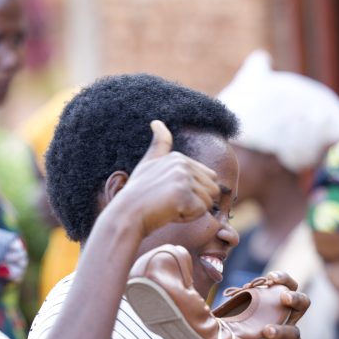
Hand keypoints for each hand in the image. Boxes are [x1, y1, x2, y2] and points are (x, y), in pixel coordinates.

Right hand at [116, 120, 220, 237]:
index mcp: (178, 157)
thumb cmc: (137, 194)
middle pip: (213, 189)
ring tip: (170, 207)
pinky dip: (188, 217)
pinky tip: (170, 213)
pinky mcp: (183, 194)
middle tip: (171, 203)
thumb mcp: (148, 164)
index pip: (208, 178)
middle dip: (196, 201)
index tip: (169, 194)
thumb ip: (159, 144)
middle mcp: (182, 163)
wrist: (126, 214)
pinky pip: (201, 211)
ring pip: (209, 201)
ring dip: (192, 210)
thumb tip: (156, 122)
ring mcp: (183, 177)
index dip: (192, 192)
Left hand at [240, 272, 310, 338]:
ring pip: (293, 332)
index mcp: (278, 312)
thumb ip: (233, 318)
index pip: (288, 288)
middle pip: (303, 303)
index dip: (284, 279)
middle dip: (295, 297)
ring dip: (279, 331)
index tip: (271, 278)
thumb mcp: (242, 332)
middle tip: (284, 298)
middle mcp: (290, 323)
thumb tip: (204, 307)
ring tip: (267, 331)